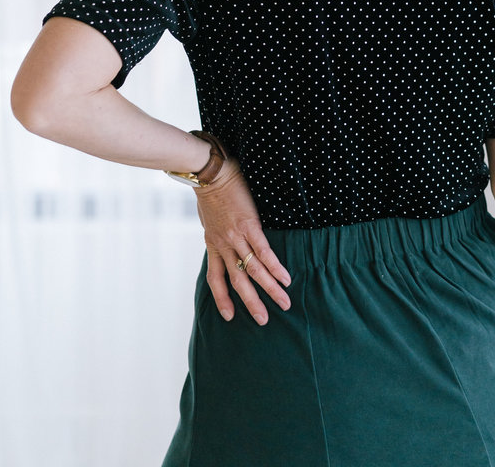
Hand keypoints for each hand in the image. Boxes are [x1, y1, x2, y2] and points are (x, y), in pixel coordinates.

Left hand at [194, 155, 291, 325]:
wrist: (210, 174)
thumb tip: (222, 233)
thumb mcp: (208, 217)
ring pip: (253, 270)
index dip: (222, 298)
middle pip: (238, 281)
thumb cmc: (210, 191)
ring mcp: (236, 237)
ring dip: (269, 289)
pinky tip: (286, 278)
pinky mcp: (249, 226)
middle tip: (264, 320)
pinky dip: (275, 267)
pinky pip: (263, 251)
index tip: (229, 316)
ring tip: (284, 303)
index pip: (215, 279)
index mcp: (212, 244)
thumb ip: (217, 230)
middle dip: (252, 303)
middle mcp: (223, 246)